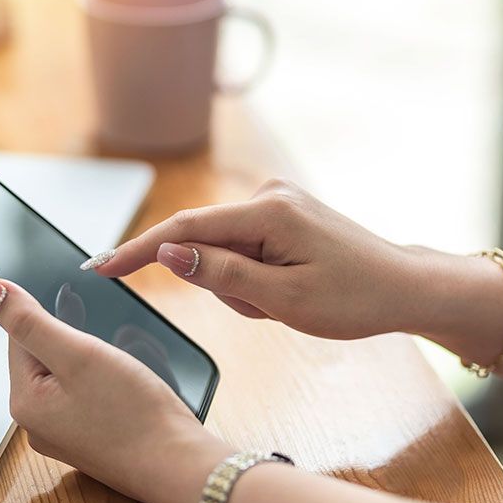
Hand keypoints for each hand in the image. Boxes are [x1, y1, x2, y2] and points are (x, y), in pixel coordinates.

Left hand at [0, 274, 231, 502]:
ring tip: (127, 377)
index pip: (21, 336)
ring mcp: (63, 435)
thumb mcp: (78, 355)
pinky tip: (132, 393)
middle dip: (83, 343)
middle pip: (47, 355)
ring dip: (99, 362)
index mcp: (24, 403)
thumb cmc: (134, 415)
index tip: (89, 330)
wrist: (179, 467)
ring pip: (72, 373)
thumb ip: (28, 320)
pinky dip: (111, 384)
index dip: (58, 321)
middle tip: (114, 361)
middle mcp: (36, 424)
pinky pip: (90, 395)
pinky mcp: (90, 439)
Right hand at [93, 178, 420, 339]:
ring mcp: (275, 201)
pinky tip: (289, 287)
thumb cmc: (354, 299)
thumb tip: (168, 253)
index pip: (184, 228)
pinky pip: (242, 249)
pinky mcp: (280, 212)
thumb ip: (220, 274)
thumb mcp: (283, 300)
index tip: (99, 266)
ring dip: (242, 286)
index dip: (138, 249)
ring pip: (223, 252)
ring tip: (286, 300)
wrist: (403, 288)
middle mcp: (268, 195)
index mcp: (269, 212)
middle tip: (270, 308)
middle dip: (223, 285)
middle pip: (205, 244)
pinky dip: (254, 277)